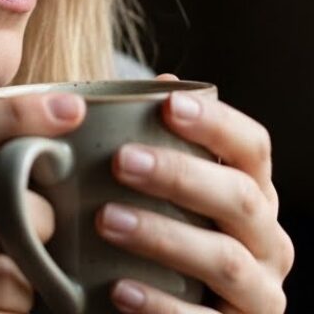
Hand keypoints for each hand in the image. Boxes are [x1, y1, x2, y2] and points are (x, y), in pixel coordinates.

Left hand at [96, 74, 294, 312]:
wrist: (157, 303)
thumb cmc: (158, 226)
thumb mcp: (158, 183)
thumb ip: (156, 138)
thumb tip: (159, 83)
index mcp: (251, 190)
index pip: (252, 147)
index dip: (216, 123)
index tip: (169, 104)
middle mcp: (266, 238)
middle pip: (239, 198)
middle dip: (179, 176)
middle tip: (120, 162)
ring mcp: (259, 291)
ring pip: (225, 259)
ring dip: (164, 236)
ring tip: (107, 220)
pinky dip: (162, 305)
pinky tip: (119, 288)